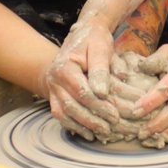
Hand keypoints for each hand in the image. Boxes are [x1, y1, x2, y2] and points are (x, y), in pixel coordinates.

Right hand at [43, 13, 119, 139]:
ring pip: (65, 114)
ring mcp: (53, 89)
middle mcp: (54, 79)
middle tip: (112, 128)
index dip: (99, 106)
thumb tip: (102, 93)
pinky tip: (89, 134)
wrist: (82, 34)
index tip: (115, 115)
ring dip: (84, 126)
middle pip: (72, 106)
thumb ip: (101, 69)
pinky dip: (74, 126)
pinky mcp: (55, 96)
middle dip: (93, 120)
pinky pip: (61, 115)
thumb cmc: (94, 40)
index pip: (82, 92)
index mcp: (64, 67)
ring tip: (103, 133)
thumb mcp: (101, 48)